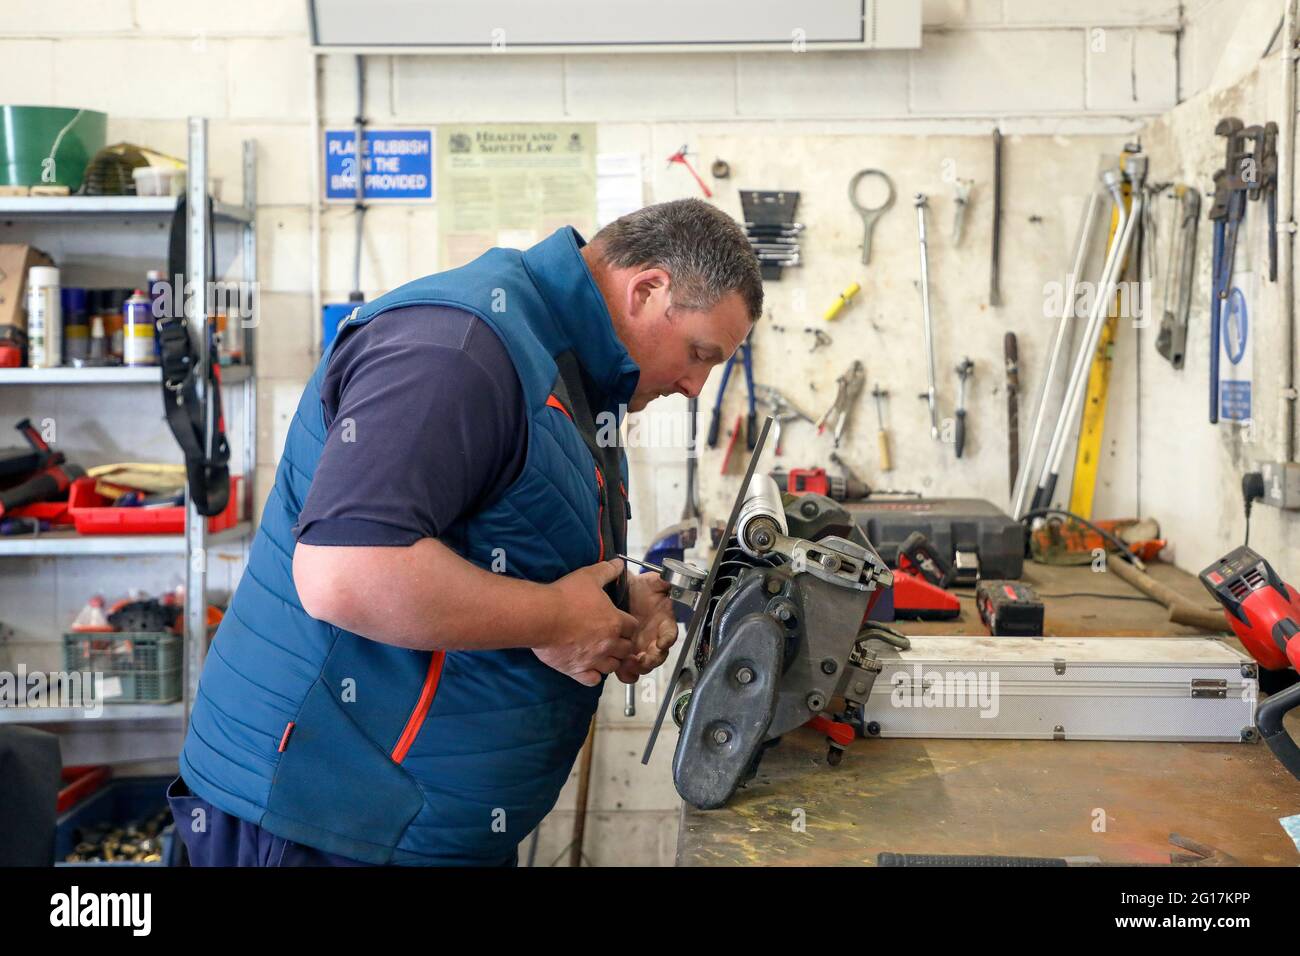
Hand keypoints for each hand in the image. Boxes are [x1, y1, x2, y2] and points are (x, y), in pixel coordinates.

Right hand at [534, 559, 638, 685]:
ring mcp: (593, 660)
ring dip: (610, 660)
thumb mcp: (589, 576)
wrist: (541, 616)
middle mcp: (608, 644)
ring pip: (612, 667)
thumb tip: (619, 563)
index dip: (627, 624)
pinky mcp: (577, 670)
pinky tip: (587, 667)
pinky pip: (592, 680)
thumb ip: (607, 570)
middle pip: (626, 649)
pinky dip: (592, 675)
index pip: (632, 627)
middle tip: (611, 637)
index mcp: (615, 622)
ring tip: (600, 653)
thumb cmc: (565, 596)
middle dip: (622, 643)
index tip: (620, 622)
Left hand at [615, 571, 678, 683]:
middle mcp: (654, 637)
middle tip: (643, 658)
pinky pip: (628, 668)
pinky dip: (624, 672)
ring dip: (638, 667)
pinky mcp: (626, 653)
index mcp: (663, 622)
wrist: (622, 592)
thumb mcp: (652, 582)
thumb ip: (663, 581)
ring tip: (628, 664)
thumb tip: (671, 579)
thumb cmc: (640, 588)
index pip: (670, 633)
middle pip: (658, 655)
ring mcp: (641, 647)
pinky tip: (618, 669)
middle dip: (652, 659)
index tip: (662, 642)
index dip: (667, 639)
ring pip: (644, 665)